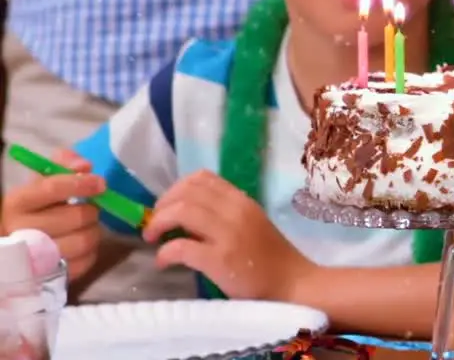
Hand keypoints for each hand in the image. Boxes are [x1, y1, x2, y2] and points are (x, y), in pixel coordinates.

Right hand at [0, 150, 102, 279]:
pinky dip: (91, 251)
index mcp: (17, 203)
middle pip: (75, 217)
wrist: (15, 246)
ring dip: (93, 230)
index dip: (81, 183)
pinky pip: (85, 261)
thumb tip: (84, 165)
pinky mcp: (50, 276)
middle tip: (90, 210)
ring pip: (83, 240)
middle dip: (91, 211)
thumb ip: (61, 166)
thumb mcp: (39, 183)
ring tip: (86, 227)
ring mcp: (34, 257)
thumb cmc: (33, 209)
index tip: (100, 183)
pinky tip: (81, 243)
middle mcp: (21, 230)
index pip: (51, 189)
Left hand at [142, 170, 315, 300]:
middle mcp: (235, 211)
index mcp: (242, 200)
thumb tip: (186, 215)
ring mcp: (228, 234)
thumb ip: (225, 214)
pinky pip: (180, 247)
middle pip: (187, 191)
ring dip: (158, 223)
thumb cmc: (270, 258)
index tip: (168, 206)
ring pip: (181, 211)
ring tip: (153, 238)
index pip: (202, 178)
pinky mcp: (220, 259)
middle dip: (162, 205)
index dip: (176, 189)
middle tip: (155, 224)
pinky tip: (163, 262)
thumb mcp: (251, 224)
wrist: (292, 284)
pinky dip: (164, 253)